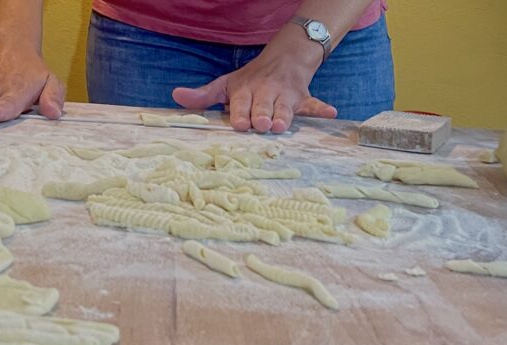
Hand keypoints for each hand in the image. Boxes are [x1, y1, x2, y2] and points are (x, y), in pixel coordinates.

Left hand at [172, 24, 336, 132]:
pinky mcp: (303, 99)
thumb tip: (175, 96)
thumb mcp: (225, 85)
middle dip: (262, 115)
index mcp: (245, 90)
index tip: (240, 124)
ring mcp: (286, 95)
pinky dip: (322, 109)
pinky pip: (314, 104)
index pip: (241, 103)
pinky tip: (330, 113)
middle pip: (264, 106)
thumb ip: (203, 96)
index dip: (241, 113)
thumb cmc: (250, 80)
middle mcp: (265, 92)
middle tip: (262, 124)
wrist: (284, 58)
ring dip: (285, 115)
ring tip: (282, 125)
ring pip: (286, 107)